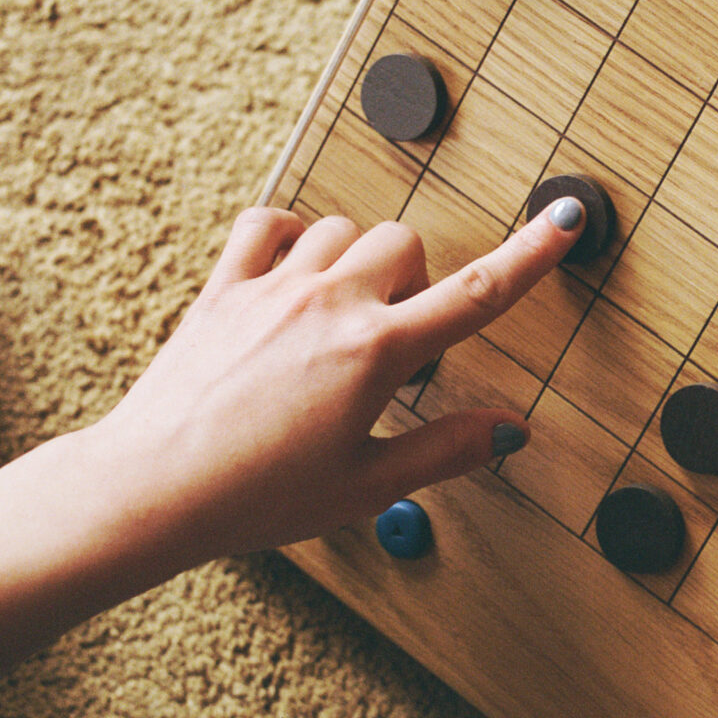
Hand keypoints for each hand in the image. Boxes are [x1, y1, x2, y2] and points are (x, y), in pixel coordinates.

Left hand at [77, 198, 582, 570]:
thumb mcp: (365, 488)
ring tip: (339, 320)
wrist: (151, 487)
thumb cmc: (255, 497)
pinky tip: (291, 276)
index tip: (566, 220)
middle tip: (393, 343)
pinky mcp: (222, 287)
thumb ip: (444, 449)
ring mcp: (271, 288)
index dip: (531, 255)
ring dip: (357, 260)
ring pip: (343, 228)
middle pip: (405, 244)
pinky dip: (291, 236)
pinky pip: (270, 222)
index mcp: (374, 355)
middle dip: (414, 281)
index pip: (476, 295)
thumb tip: (510, 430)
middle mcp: (328, 304)